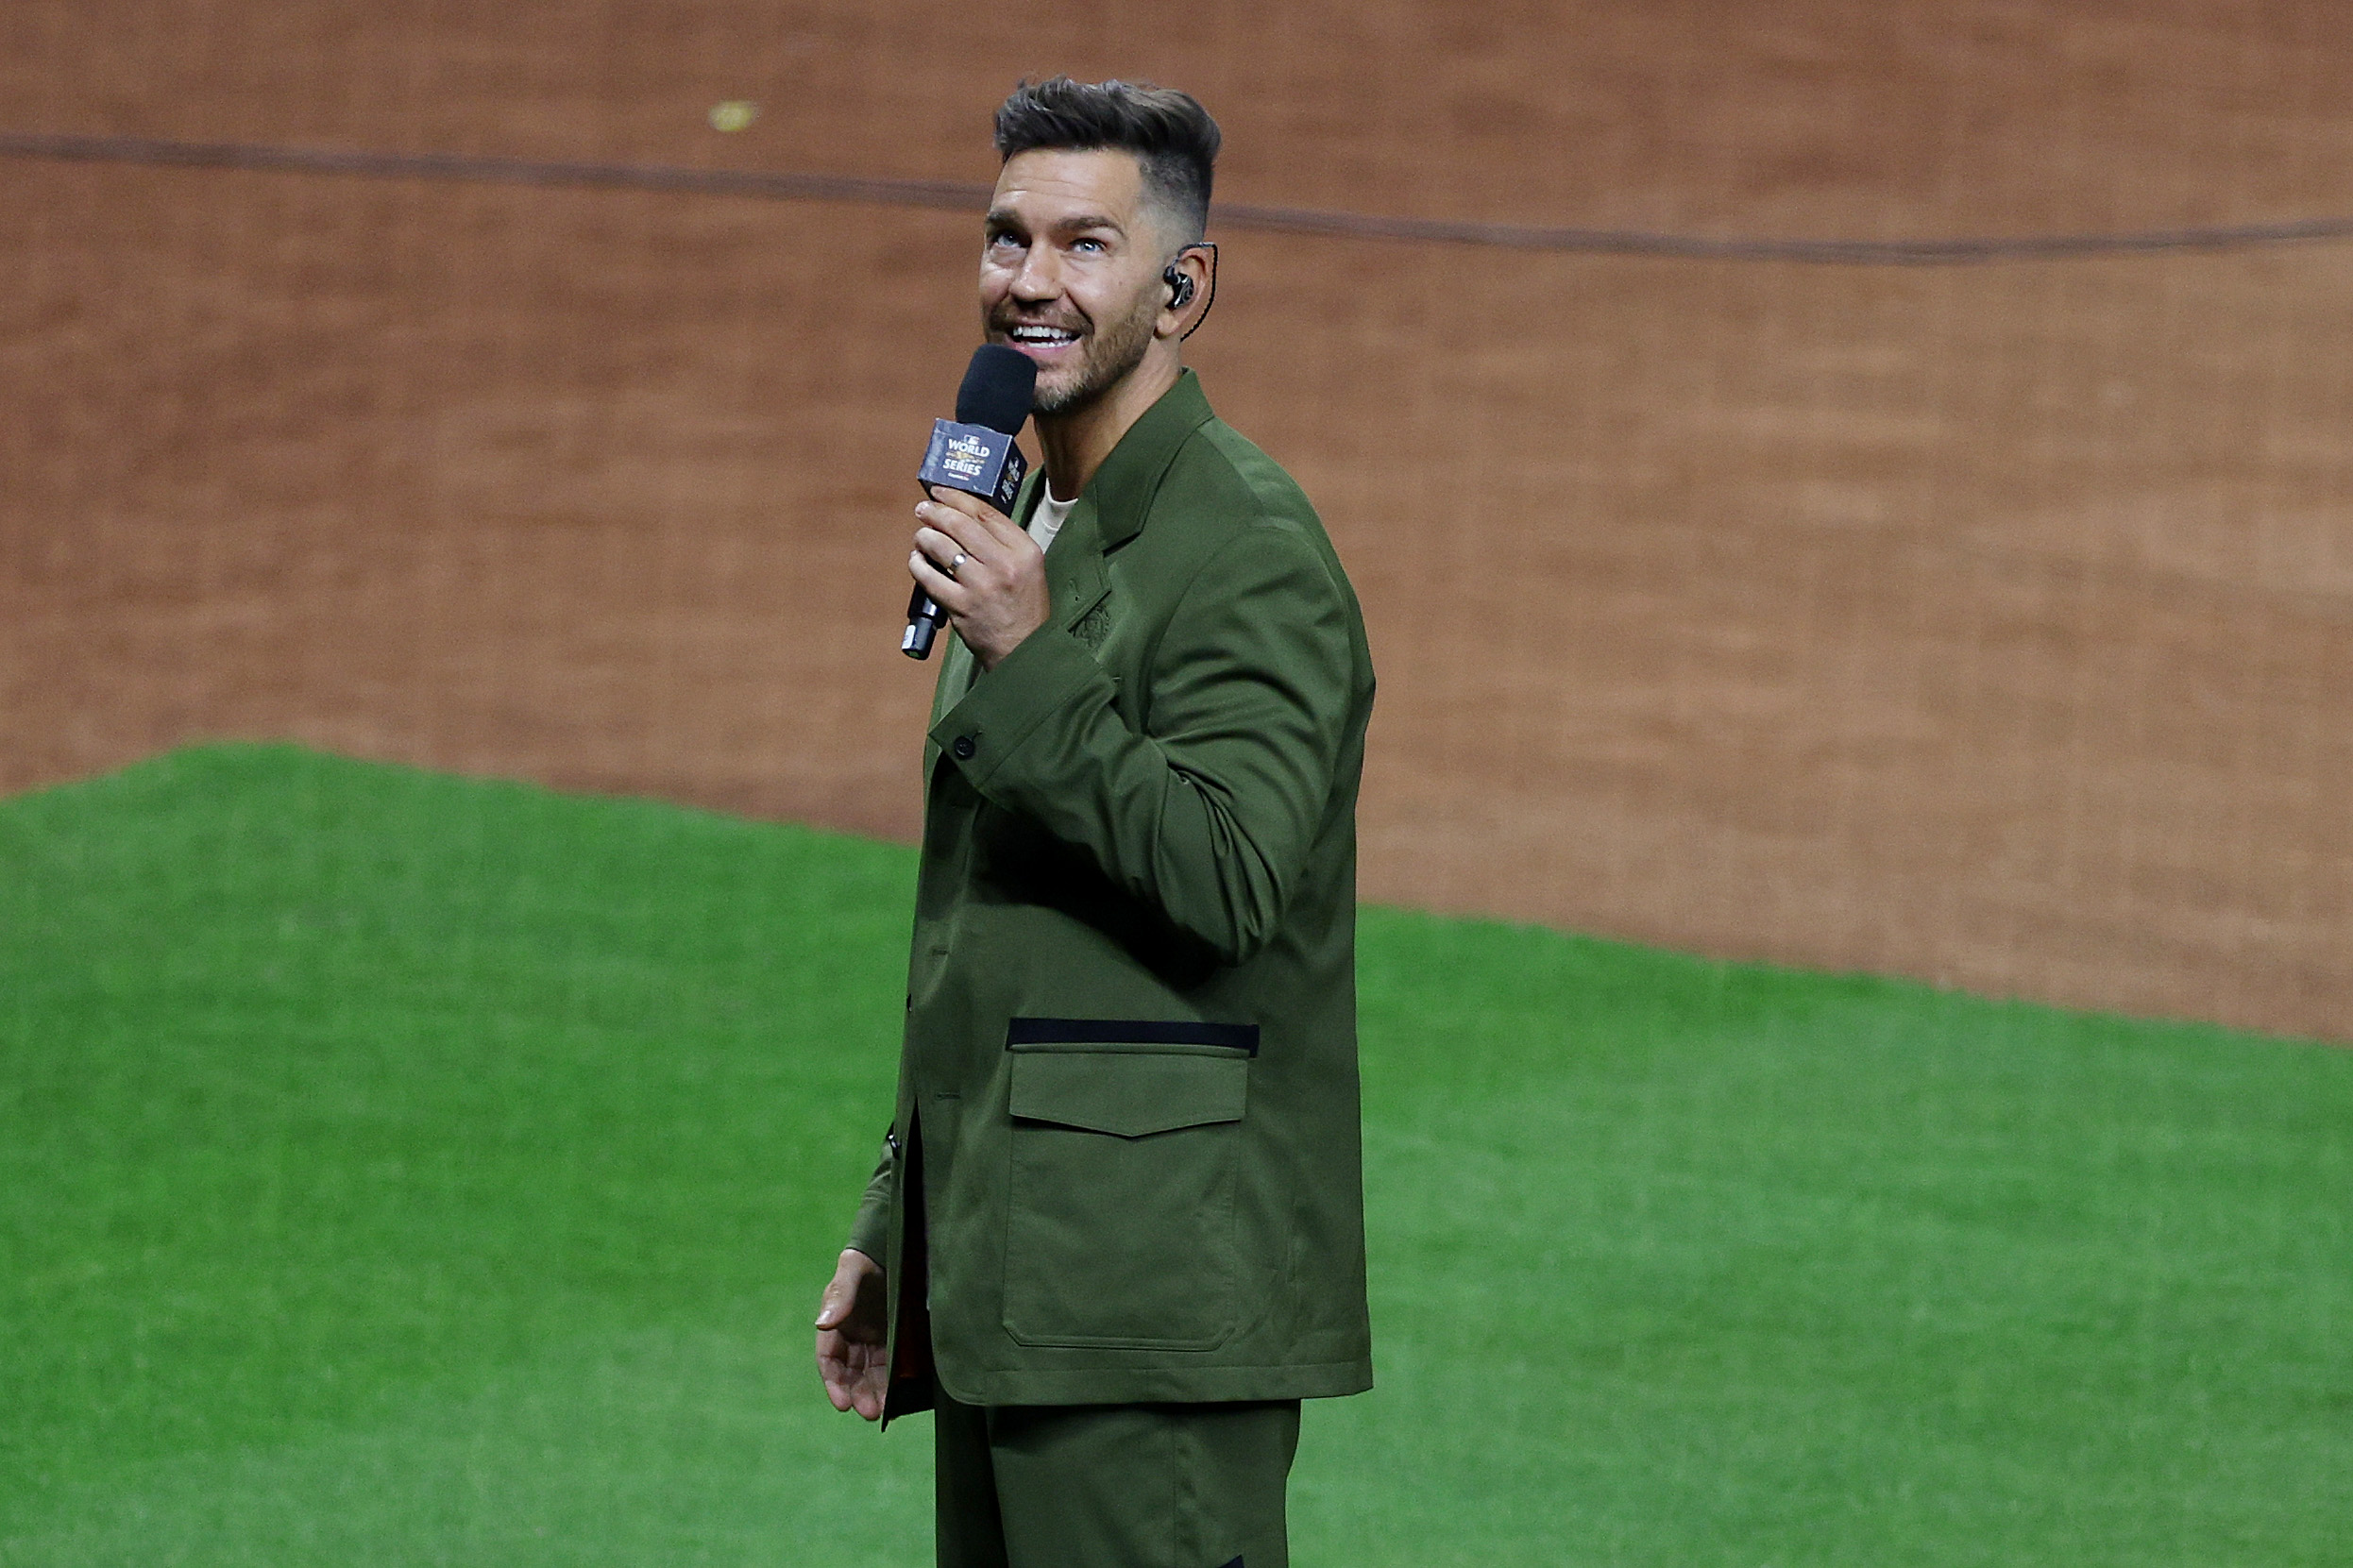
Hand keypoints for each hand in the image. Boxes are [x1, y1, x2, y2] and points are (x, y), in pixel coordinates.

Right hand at [814, 1247, 888, 1420]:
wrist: (901, 1244)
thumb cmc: (870, 1256)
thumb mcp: (853, 1269)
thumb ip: (840, 1293)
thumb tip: (823, 1322)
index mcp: (836, 1321)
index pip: (829, 1359)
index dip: (833, 1383)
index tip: (842, 1404)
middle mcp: (854, 1333)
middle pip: (851, 1372)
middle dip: (857, 1393)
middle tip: (870, 1412)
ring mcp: (875, 1336)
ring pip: (872, 1373)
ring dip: (875, 1393)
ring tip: (884, 1411)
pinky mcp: (896, 1336)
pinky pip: (892, 1364)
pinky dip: (893, 1381)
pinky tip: (900, 1396)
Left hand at [909, 487, 1048, 670]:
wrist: (1024, 650)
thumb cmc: (1025, 609)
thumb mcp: (1029, 568)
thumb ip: (1005, 543)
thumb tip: (966, 517)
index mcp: (1025, 551)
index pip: (985, 513)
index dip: (957, 497)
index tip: (940, 492)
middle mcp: (1004, 564)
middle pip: (960, 524)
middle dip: (934, 512)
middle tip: (923, 510)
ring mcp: (981, 585)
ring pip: (941, 546)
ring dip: (924, 536)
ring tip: (921, 536)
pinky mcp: (961, 605)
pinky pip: (929, 576)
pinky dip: (918, 564)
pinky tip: (917, 561)